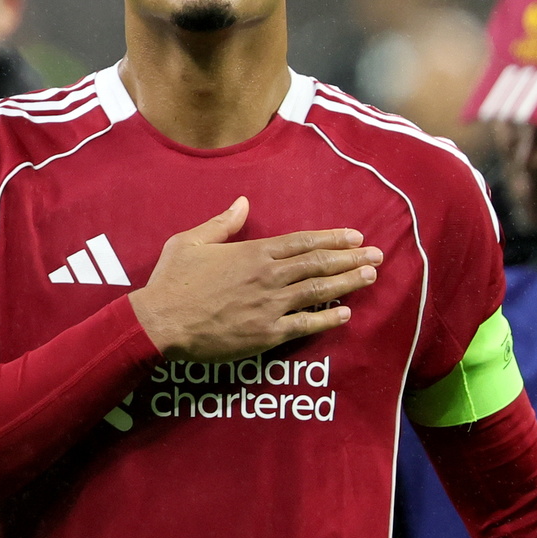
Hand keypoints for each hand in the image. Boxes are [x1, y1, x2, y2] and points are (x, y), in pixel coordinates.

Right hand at [128, 196, 381, 361]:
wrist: (159, 323)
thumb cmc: (172, 281)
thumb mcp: (191, 241)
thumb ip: (222, 223)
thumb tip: (242, 202)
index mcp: (253, 252)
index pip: (302, 242)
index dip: (332, 238)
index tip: (355, 236)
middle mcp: (268, 276)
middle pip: (318, 263)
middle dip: (351, 258)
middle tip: (377, 255)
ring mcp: (270, 306)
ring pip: (318, 290)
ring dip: (348, 282)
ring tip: (370, 276)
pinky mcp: (266, 334)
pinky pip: (304, 325)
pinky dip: (327, 318)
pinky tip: (346, 314)